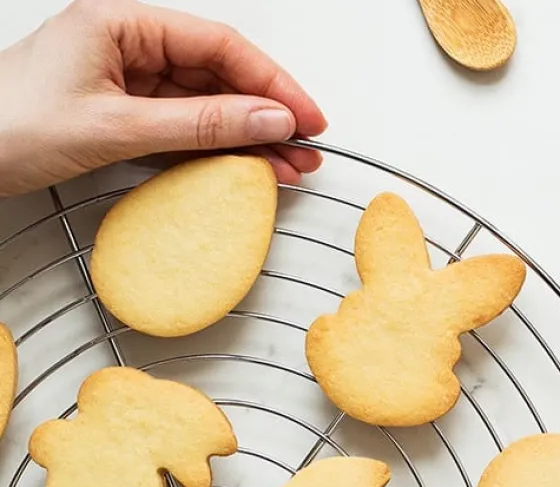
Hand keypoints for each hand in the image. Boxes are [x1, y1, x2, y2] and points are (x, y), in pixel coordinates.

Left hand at [0, 0, 326, 196]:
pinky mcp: (125, 115)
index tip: (306, 118)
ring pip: (208, 105)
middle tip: (308, 149)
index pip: (218, 47)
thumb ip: (199, 125)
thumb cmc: (12, 126)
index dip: (271, 83)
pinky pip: (187, 128)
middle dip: (268, 113)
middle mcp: (128, 46)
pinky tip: (248, 166)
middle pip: (219, 75)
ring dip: (250, 137)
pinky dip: (220, 149)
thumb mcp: (117, 127)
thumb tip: (266, 118)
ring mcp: (128, 81)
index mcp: (121, 23)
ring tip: (289, 166)